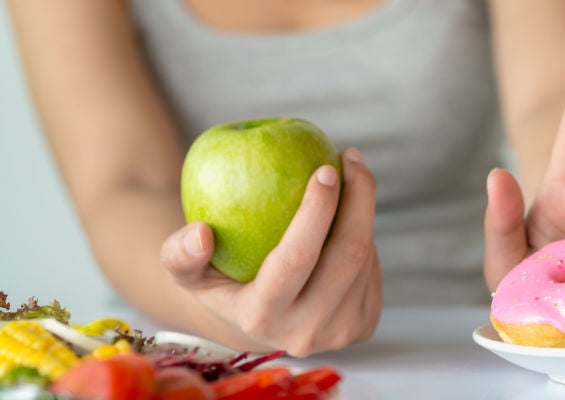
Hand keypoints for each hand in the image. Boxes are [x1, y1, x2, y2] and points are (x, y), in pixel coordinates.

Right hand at [160, 148, 381, 356]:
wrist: (258, 323)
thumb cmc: (219, 280)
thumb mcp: (188, 271)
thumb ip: (179, 254)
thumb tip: (200, 233)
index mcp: (260, 318)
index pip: (296, 258)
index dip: (317, 211)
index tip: (325, 169)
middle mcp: (304, 333)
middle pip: (348, 255)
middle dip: (359, 198)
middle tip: (351, 159)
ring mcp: (339, 334)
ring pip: (365, 258)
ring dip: (363, 211)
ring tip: (351, 177)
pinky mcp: (363, 326)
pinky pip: (373, 269)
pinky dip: (365, 234)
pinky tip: (352, 211)